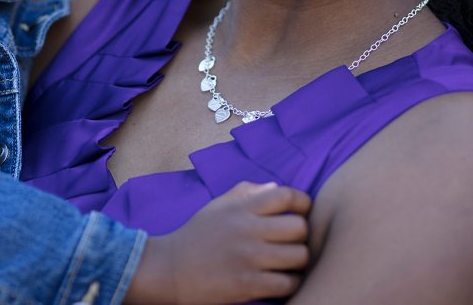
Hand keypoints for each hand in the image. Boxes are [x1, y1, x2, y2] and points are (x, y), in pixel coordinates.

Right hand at [126, 181, 310, 303]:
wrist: (169, 270)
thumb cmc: (196, 236)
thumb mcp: (217, 206)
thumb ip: (246, 192)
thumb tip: (275, 186)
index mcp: (241, 208)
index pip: (287, 196)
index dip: (302, 203)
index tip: (300, 213)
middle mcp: (247, 230)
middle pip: (300, 227)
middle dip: (300, 235)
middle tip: (292, 242)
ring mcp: (249, 258)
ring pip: (299, 256)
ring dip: (298, 261)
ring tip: (288, 263)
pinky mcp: (248, 285)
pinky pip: (289, 283)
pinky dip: (290, 283)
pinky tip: (279, 280)